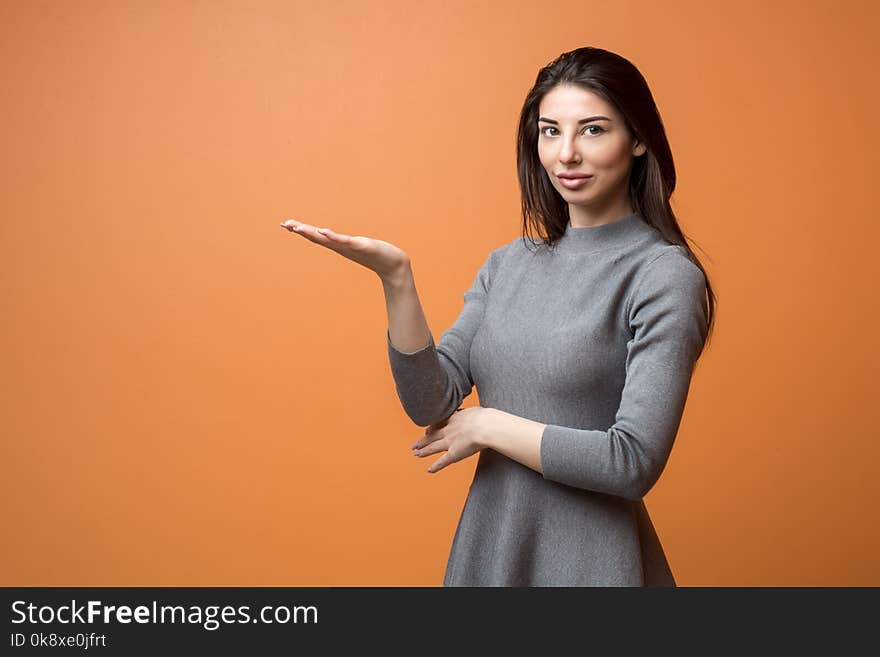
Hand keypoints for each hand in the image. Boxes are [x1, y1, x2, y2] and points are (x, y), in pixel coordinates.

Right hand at [279, 218, 411, 281]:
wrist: (393, 265)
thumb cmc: (377, 255)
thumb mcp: (358, 246)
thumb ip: (350, 244)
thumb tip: (345, 240)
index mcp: (339, 245)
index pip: (316, 236)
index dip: (301, 230)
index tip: (286, 224)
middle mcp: (341, 247)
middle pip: (317, 237)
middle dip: (301, 230)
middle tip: (285, 224)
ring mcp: (349, 247)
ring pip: (327, 240)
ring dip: (312, 233)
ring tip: (298, 227)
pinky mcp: (360, 246)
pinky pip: (344, 240)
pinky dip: (332, 236)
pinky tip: (323, 231)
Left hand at [410, 406, 495, 473]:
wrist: (486, 426)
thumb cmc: (486, 418)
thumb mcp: (477, 411)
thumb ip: (474, 414)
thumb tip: (478, 414)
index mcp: (455, 418)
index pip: (440, 423)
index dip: (433, 427)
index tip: (427, 429)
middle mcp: (449, 430)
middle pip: (433, 435)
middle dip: (424, 440)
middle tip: (415, 444)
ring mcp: (450, 442)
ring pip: (433, 447)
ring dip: (424, 451)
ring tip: (415, 453)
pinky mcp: (454, 453)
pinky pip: (443, 461)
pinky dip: (436, 466)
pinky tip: (429, 470)